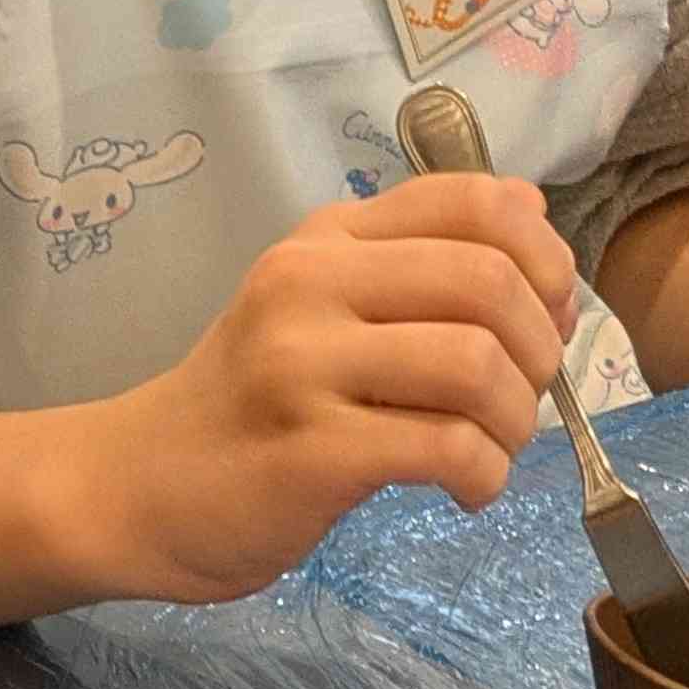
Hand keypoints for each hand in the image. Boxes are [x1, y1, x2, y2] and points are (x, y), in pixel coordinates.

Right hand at [77, 173, 577, 602]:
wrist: (138, 485)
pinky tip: (466, 488)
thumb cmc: (252, 398)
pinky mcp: (309, 451)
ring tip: (495, 446)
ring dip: (517, 418)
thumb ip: (423, 260)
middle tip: (526, 395)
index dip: (546, 254)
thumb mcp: (325, 302)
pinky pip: (446, 448)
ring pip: (476, 366)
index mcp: (331, 236)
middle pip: (490, 283)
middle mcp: (313, 283)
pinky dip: (484, 474)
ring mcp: (303, 365)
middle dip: (542, 347)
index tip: (551, 310)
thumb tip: (540, 222)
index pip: (478, 201)